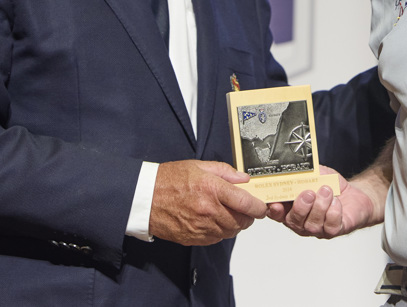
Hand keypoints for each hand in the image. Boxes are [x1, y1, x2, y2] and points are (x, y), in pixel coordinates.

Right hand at [149, 160, 266, 245]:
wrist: (144, 197)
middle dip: (247, 216)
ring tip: (228, 213)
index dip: (259, 207)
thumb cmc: (168, 180)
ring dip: (234, 224)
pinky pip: (216, 239)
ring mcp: (201, 227)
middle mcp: (208, 210)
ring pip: (231, 232)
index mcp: (212, 189)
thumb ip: (225, 172)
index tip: (261, 206)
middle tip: (244, 208)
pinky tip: (214, 221)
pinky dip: (220, 232)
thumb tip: (243, 179)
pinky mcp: (193, 238)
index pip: (246, 203)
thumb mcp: (199, 166)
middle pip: (242, 221)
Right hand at [267, 166, 375, 238]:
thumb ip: (303, 172)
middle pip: (293, 221)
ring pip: (312, 225)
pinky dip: (333, 212)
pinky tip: (336, 202)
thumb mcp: (315, 173)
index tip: (276, 204)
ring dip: (319, 206)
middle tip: (309, 193)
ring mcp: (317, 229)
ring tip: (326, 191)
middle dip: (300, 207)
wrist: (353, 194)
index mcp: (291, 208)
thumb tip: (293, 167)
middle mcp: (302, 222)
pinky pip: (330, 226)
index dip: (274, 210)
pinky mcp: (333, 231)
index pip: (276, 213)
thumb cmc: (331, 185)